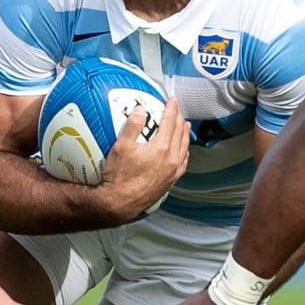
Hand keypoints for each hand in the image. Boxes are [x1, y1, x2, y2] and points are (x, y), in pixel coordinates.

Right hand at [97, 99, 188, 222]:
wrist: (120, 203)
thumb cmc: (119, 178)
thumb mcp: (121, 147)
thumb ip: (133, 126)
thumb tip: (140, 111)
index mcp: (162, 148)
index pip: (170, 122)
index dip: (172, 108)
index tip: (172, 101)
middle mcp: (172, 160)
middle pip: (180, 133)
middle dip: (179, 119)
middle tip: (177, 110)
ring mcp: (173, 172)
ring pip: (184, 148)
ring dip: (184, 134)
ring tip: (184, 127)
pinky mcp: (170, 181)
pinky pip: (183, 163)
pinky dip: (184, 152)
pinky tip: (182, 151)